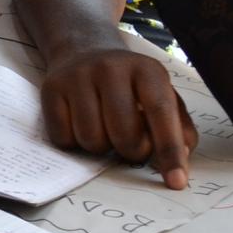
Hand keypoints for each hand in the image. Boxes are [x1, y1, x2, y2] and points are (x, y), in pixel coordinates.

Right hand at [39, 46, 198, 188]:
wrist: (84, 50)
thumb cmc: (130, 84)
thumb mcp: (161, 94)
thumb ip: (178, 126)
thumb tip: (180, 158)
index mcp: (147, 70)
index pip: (161, 112)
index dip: (170, 150)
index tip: (176, 182)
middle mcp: (111, 68)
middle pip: (125, 136)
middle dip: (130, 151)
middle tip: (129, 141)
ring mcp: (78, 76)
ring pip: (91, 140)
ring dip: (100, 147)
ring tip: (103, 129)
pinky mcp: (52, 88)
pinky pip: (63, 139)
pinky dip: (73, 142)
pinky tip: (79, 124)